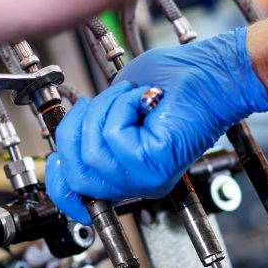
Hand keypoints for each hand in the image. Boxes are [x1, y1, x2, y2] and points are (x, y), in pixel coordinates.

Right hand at [45, 27, 267, 222]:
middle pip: (76, 174)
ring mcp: (146, 179)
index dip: (57, 180)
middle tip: (98, 102)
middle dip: (75, 130)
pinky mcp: (153, 167)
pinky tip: (145, 100)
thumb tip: (66, 136)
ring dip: (103, 112)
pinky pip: (113, 139)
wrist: (212, 74)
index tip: (55, 159)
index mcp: (125, 172)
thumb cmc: (173, 82)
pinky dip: (122, 109)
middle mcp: (136, 182)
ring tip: (131, 96)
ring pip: (91, 153)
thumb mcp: (117, 105)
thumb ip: (91, 126)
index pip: (78, 193)